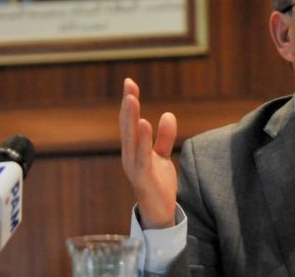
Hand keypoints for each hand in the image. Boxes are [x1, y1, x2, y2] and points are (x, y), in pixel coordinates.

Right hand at [119, 78, 177, 228]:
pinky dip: (141, 140)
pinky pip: (141, 156)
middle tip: (129, 85)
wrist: (160, 212)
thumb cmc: (158, 184)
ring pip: (130, 138)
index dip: (129, 102)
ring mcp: (134, 166)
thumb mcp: (162, 156)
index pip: (130, 121)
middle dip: (127, 105)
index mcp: (133, 149)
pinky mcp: (143, 177)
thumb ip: (164, 137)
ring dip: (130, 118)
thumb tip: (167, 114)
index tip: (130, 82)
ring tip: (131, 99)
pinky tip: (143, 123)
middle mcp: (129, 155)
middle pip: (127, 126)